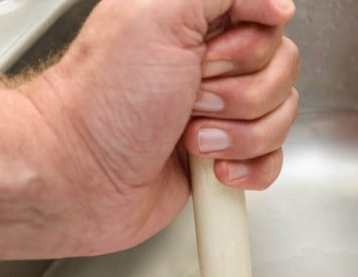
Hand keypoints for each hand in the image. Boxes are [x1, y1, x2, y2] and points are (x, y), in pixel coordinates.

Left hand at [19, 0, 299, 254]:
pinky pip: (272, 160)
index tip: (207, 58)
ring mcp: (219, 113)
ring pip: (280, 118)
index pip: (270, 22)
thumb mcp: (156, 15)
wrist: (75, 177)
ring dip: (238, 136)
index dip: (249, 47)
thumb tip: (276, 2)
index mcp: (195, 22)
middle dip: (241, 95)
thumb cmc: (100, 102)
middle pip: (282, 71)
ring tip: (189, 136)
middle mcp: (209, 64)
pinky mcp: (223, 156)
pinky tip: (209, 165)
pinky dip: (246, 169)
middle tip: (191, 98)